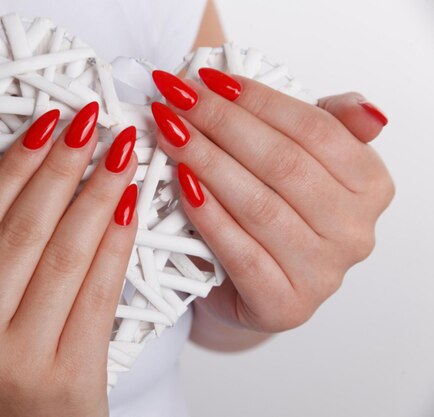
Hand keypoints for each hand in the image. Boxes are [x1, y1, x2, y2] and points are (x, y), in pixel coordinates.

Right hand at [0, 103, 138, 416]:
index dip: (18, 163)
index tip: (50, 122)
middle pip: (26, 229)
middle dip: (64, 167)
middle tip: (92, 122)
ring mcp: (19, 355)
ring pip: (67, 255)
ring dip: (99, 195)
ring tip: (122, 154)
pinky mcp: (70, 373)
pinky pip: (100, 291)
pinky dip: (117, 242)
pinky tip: (130, 205)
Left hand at [151, 69, 393, 331]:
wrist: (252, 285)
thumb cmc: (276, 213)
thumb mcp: (306, 163)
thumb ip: (329, 127)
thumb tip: (363, 109)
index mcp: (371, 186)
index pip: (315, 130)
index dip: (258, 100)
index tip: (209, 80)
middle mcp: (355, 232)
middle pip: (283, 164)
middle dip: (222, 124)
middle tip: (178, 101)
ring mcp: (323, 273)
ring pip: (259, 205)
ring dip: (206, 162)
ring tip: (170, 133)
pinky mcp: (284, 305)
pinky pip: (240, 252)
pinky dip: (208, 215)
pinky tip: (181, 185)